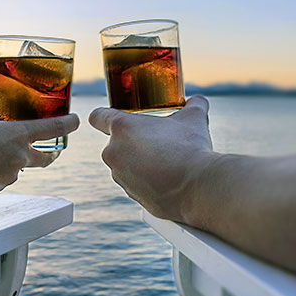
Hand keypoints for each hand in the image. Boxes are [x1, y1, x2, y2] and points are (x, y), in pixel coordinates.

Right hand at [0, 110, 78, 197]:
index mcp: (17, 135)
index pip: (54, 129)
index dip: (68, 124)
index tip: (75, 120)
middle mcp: (20, 157)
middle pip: (48, 157)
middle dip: (52, 153)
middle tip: (51, 150)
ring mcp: (11, 176)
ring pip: (19, 167)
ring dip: (10, 160)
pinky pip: (3, 177)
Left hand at [89, 96, 217, 225]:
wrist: (197, 187)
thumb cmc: (191, 148)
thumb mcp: (194, 118)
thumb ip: (193, 104)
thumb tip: (198, 101)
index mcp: (121, 128)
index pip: (97, 116)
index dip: (104, 116)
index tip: (117, 118)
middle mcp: (113, 152)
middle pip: (115, 142)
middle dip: (133, 141)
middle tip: (156, 141)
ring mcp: (119, 176)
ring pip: (125, 164)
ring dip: (139, 162)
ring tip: (165, 161)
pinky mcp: (130, 194)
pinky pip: (135, 183)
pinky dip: (147, 181)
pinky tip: (167, 179)